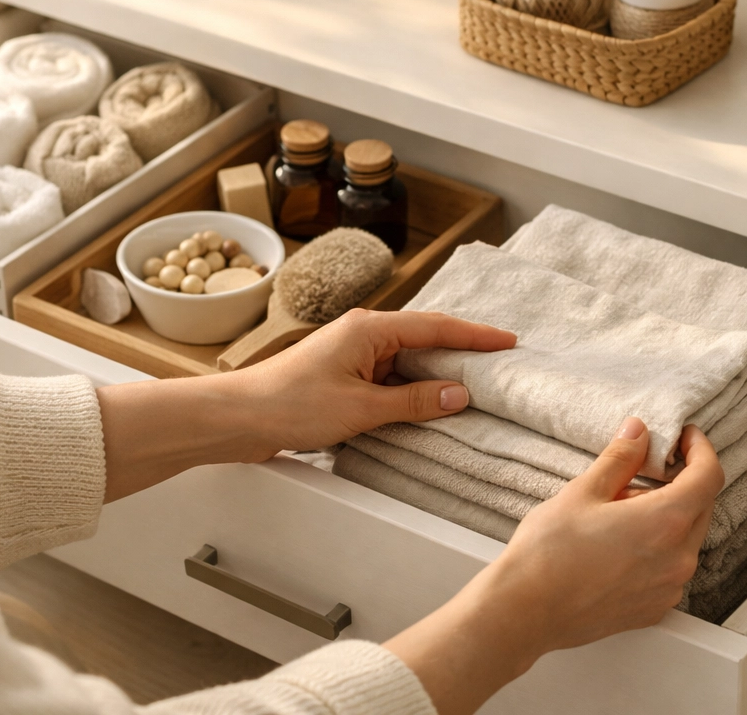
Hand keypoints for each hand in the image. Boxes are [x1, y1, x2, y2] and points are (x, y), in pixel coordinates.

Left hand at [233, 308, 516, 459]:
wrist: (238, 417)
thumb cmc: (291, 404)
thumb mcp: (361, 408)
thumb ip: (414, 402)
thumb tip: (460, 394)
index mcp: (370, 328)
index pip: (435, 327)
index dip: (474, 335)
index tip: (508, 341)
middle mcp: (363, 334)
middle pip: (424, 340)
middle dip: (461, 353)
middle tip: (500, 366)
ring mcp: (352, 355)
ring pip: (407, 362)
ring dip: (436, 375)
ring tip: (475, 389)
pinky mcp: (343, 377)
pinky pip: (389, 379)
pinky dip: (412, 391)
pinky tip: (429, 407)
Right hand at [385, 421, 723, 714]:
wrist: (526, 609)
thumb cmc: (550, 552)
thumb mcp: (584, 490)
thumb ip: (621, 457)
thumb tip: (639, 432)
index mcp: (666, 522)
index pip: (709, 476)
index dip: (700, 449)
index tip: (684, 437)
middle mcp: (678, 558)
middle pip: (701, 506)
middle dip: (680, 480)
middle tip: (642, 466)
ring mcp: (669, 588)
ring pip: (685, 537)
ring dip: (665, 514)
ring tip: (618, 507)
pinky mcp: (654, 608)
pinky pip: (671, 566)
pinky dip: (657, 545)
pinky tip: (619, 539)